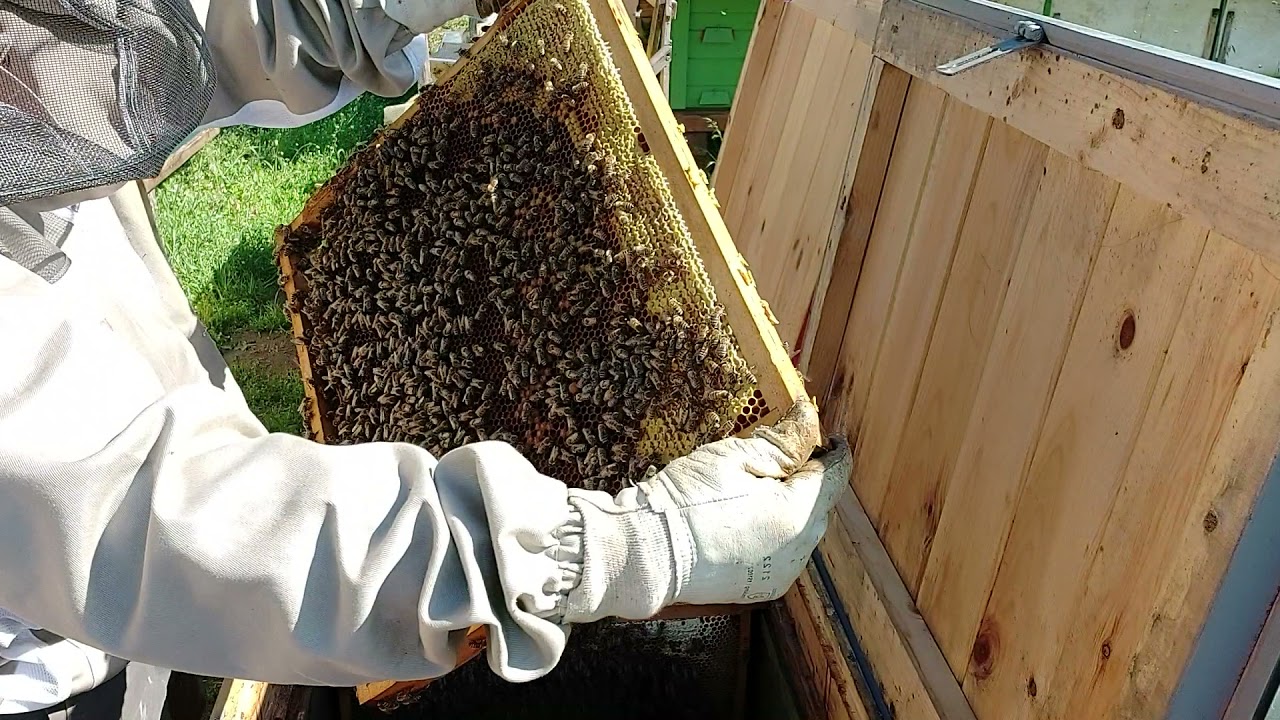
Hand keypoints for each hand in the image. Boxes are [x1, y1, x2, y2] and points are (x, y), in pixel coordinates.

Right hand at [563, 399, 850, 622]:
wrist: (646, 552)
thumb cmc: (686, 499)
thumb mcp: (734, 456)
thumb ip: (782, 441)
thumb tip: (810, 420)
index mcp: (796, 514)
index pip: (834, 475)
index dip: (833, 451)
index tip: (828, 437)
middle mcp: (797, 551)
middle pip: (819, 505)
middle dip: (808, 481)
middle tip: (785, 457)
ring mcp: (779, 574)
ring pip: (802, 532)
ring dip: (792, 509)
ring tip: (761, 489)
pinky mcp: (760, 588)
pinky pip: (782, 554)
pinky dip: (775, 535)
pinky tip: (747, 520)